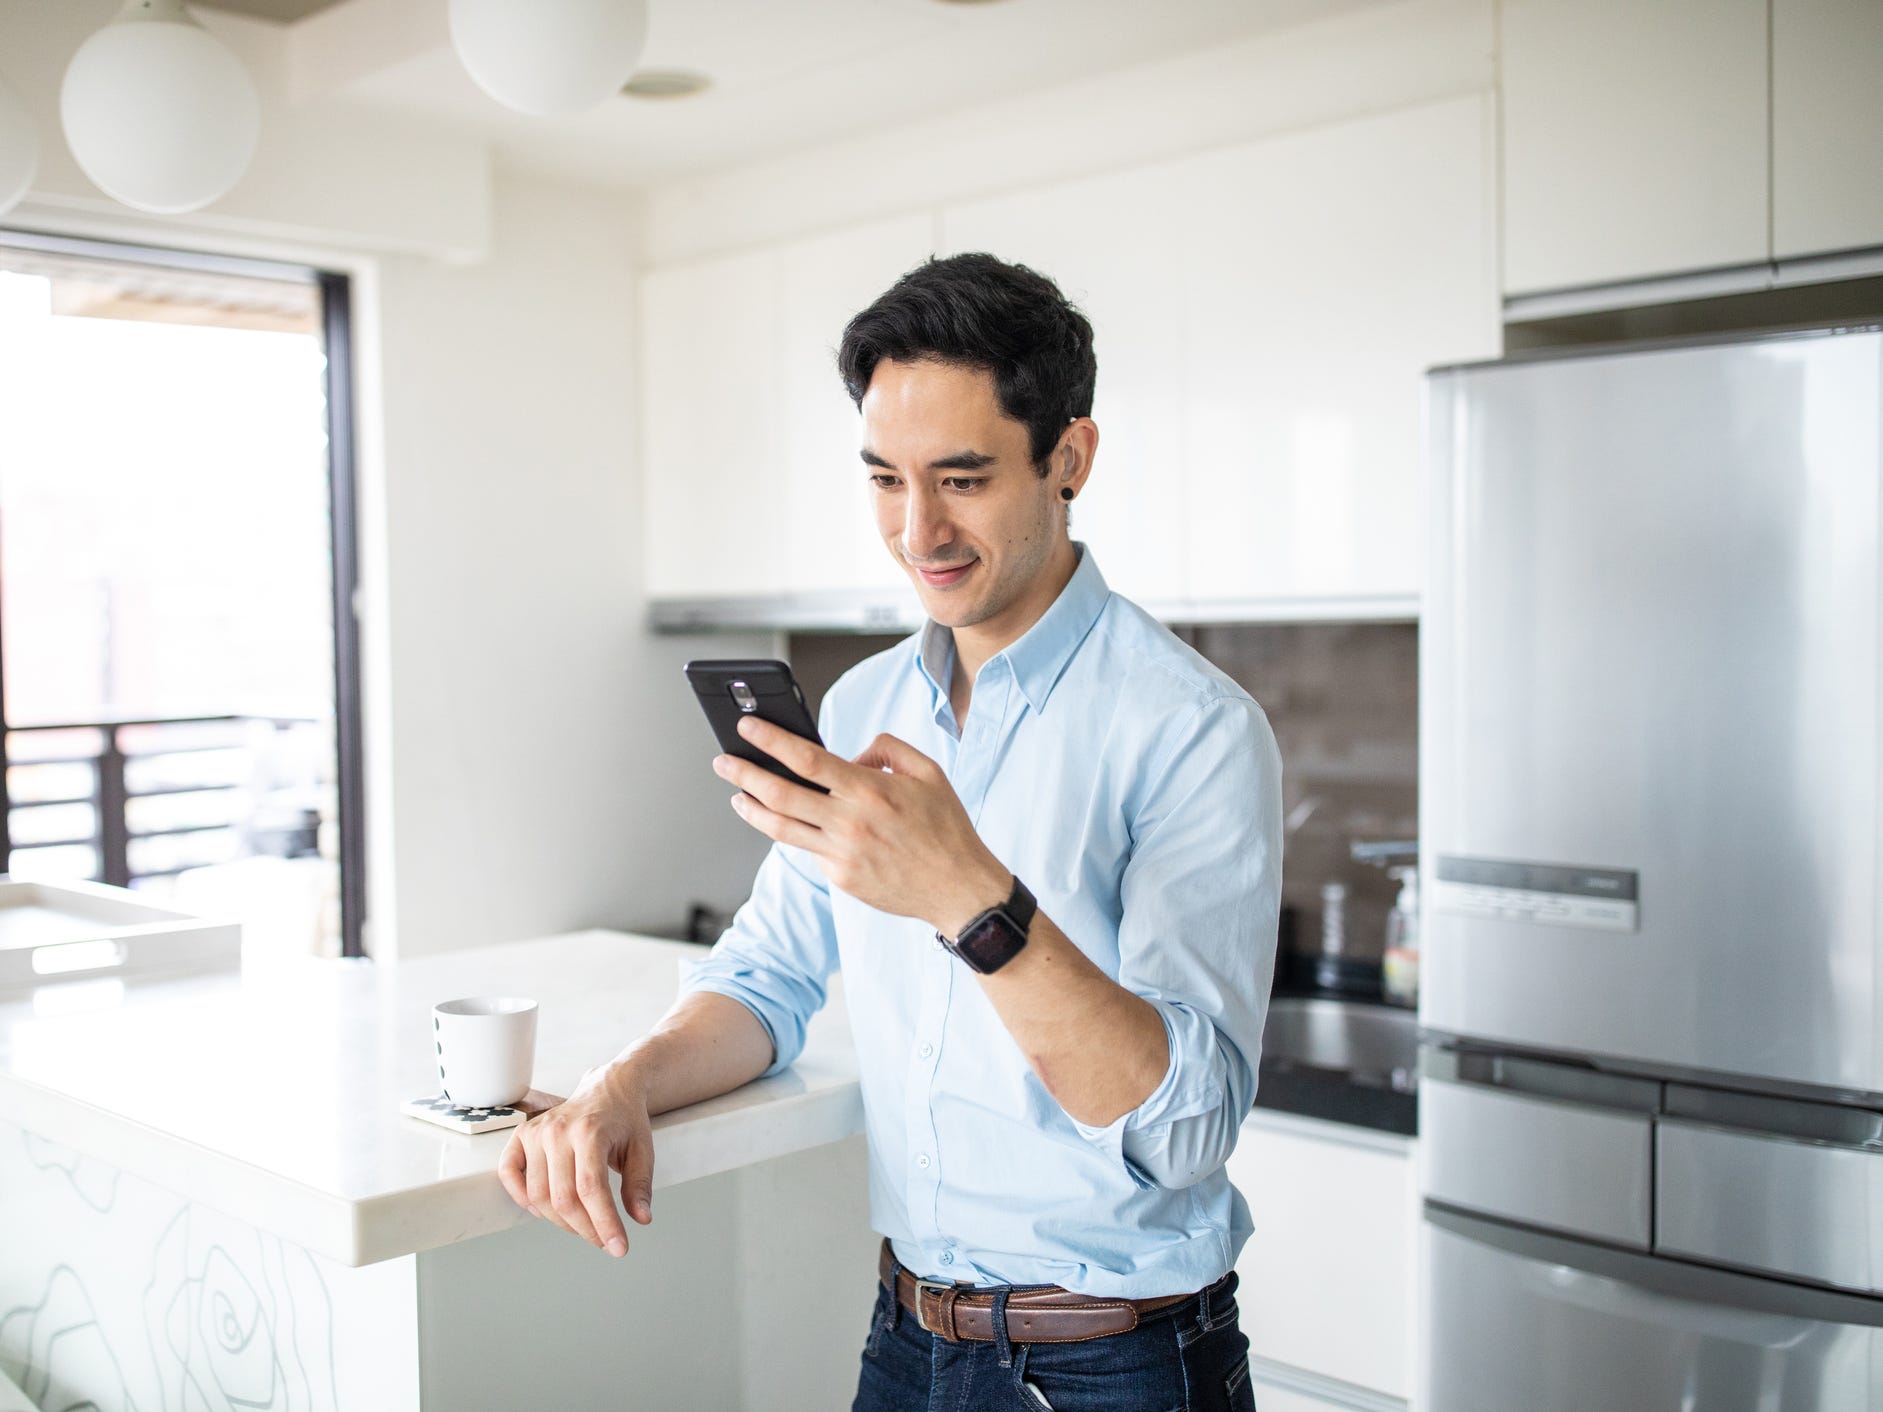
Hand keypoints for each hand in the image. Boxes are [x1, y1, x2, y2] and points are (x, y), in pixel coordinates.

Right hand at [497, 1065, 653, 1257]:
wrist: (608, 1088)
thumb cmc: (625, 1120)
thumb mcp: (643, 1149)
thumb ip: (640, 1184)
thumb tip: (640, 1219)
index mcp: (590, 1131)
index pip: (592, 1189)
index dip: (604, 1224)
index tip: (619, 1248)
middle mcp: (558, 1130)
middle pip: (563, 1198)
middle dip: (586, 1229)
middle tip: (604, 1240)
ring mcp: (536, 1131)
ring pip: (538, 1195)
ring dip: (560, 1222)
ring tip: (583, 1225)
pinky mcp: (522, 1135)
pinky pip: (509, 1173)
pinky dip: (521, 1197)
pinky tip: (543, 1210)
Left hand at [714, 717, 1010, 936]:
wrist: (960, 888)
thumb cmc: (946, 828)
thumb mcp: (929, 772)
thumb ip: (887, 750)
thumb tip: (851, 756)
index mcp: (870, 790)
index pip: (806, 759)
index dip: (771, 741)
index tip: (748, 728)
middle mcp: (850, 822)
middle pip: (781, 794)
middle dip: (744, 774)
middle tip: (723, 761)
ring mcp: (842, 854)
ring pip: (782, 828)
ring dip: (752, 809)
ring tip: (737, 796)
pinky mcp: (841, 878)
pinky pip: (810, 850)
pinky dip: (796, 834)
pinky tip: (787, 823)